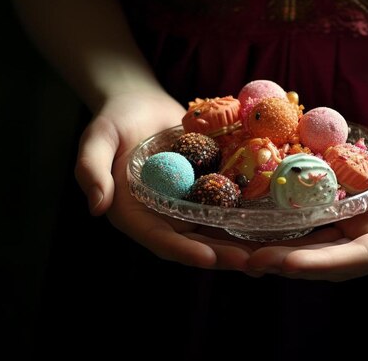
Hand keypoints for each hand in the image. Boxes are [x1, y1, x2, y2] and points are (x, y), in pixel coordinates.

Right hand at [74, 89, 255, 270]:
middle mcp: (163, 216)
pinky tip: (277, 220)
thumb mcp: (96, 139)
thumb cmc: (114, 120)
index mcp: (135, 214)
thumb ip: (91, 170)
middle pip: (195, 242)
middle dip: (223, 255)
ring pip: (217, 230)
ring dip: (243, 243)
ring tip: (273, 253)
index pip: (159, 240)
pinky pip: (228, 204)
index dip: (184, 251)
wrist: (141, 103)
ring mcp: (187, 205)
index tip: (209, 257)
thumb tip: (96, 207)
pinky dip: (249, 214)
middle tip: (253, 264)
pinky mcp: (207, 188)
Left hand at [246, 113, 367, 280]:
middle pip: (324, 258)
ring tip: (240, 249)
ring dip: (277, 248)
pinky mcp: (341, 207)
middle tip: (248, 261)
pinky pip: (309, 218)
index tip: (287, 264)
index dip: (321, 264)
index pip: (356, 259)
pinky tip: (254, 219)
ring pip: (310, 242)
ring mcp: (353, 224)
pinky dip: (283, 223)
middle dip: (287, 262)